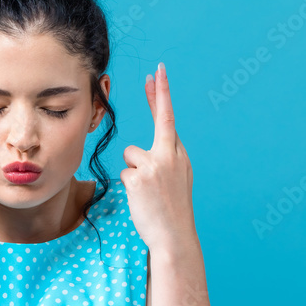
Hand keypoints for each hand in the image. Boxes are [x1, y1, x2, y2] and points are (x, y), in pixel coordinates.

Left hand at [120, 62, 195, 253]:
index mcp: (180, 155)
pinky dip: (129, 186)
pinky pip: (124, 172)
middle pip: (162, 118)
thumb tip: (143, 150)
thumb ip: (164, 160)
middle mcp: (172, 155)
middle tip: (155, 70)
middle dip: (159, 93)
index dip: (162, 95)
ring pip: (130, 154)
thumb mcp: (175, 180)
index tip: (158, 74)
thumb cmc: (170, 210)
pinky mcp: (140, 176)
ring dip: (133, 171)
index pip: (169, 119)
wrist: (174, 235)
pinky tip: (141, 197)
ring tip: (146, 191)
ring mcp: (156, 164)